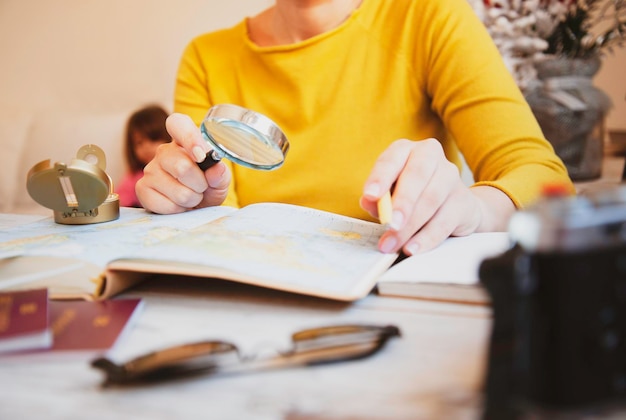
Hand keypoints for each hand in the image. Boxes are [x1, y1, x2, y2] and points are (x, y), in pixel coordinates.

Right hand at [136, 113, 230, 213]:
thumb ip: (220, 173)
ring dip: (191, 199)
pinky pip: (167, 205)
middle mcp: (163, 152)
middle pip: (182, 167)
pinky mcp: (142, 188)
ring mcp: (150, 169)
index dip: (190, 137)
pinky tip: (178, 204)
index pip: (178, 124)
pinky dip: (179, 210)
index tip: (201, 155)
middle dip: (199, 184)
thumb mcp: (220, 179)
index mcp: (183, 141)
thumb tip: (216, 169)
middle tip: (202, 188)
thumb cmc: (208, 188)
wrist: (195, 207)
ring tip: (191, 197)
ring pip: (178, 191)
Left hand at [360, 138, 514, 254]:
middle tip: (390, 224)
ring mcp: (451, 177)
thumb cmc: (412, 196)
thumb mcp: (389, 194)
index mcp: (406, 150)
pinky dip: (426, 237)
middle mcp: (431, 156)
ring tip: (393, 244)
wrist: (453, 205)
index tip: (370, 196)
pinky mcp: (463, 202)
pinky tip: (413, 248)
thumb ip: (378, 199)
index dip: (380, 177)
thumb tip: (368, 202)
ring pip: (431, 200)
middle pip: (417, 176)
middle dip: (402, 202)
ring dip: (410, 226)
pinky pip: (444, 221)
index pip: (391, 159)